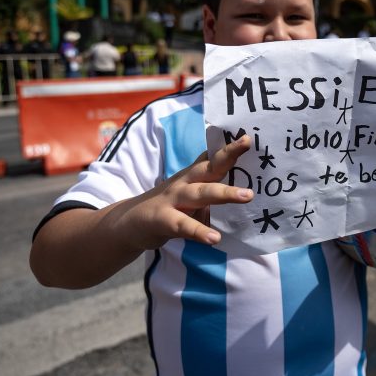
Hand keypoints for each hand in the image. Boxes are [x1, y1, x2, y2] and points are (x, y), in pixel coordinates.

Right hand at [112, 135, 253, 249]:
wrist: (128, 224)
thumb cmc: (168, 206)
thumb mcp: (188, 190)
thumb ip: (209, 183)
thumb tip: (238, 177)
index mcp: (192, 176)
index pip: (213, 159)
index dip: (229, 148)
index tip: (247, 137)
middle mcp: (184, 183)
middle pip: (208, 168)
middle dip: (228, 156)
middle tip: (247, 145)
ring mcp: (172, 200)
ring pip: (200, 194)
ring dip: (224, 194)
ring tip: (247, 196)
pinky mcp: (163, 220)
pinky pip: (184, 225)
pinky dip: (199, 231)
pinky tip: (214, 238)